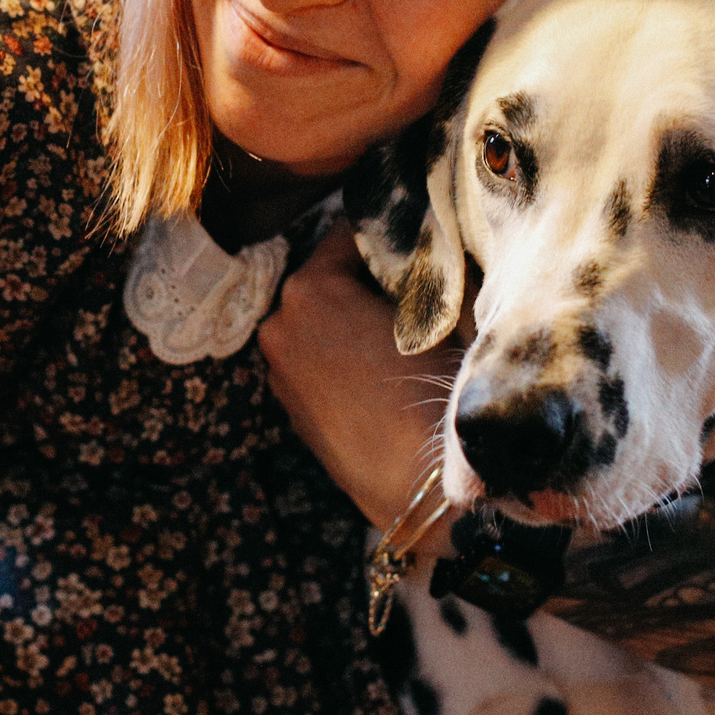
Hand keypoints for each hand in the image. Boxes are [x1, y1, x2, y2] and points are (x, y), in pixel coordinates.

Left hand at [258, 220, 457, 529]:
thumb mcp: (437, 314)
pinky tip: (378, 370)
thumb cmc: (431, 393)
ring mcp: (278, 368)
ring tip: (397, 334)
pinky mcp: (288, 405)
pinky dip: (340, 355)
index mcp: (309, 289)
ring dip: (351, 317)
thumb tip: (431, 243)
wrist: (417, 480)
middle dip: (366, 279)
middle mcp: (279, 323)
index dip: (388, 235)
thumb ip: (426, 269)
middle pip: (328, 277)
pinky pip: (315, 359)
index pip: (349, 234)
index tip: (414, 241)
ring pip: (320, 320)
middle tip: (412, 289)